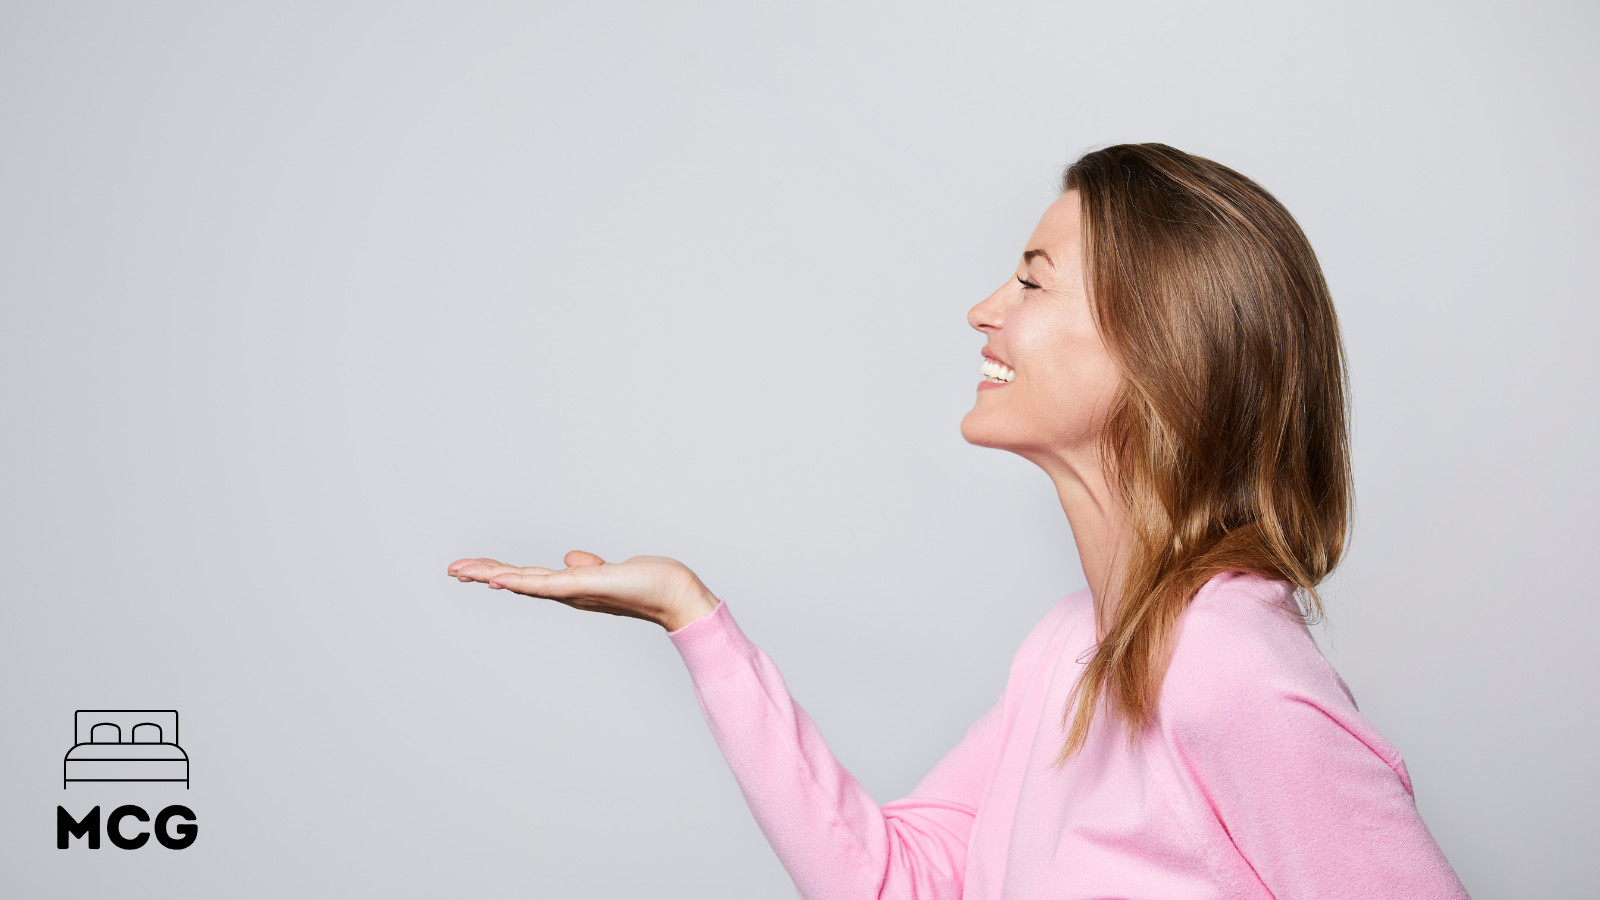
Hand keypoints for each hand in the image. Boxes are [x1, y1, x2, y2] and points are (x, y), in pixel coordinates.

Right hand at [446, 550, 719, 631]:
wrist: (674, 593)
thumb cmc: (647, 583)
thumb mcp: (610, 571)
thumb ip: (586, 567)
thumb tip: (571, 558)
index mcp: (570, 587)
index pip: (527, 578)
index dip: (499, 573)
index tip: (472, 570)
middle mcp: (567, 592)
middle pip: (517, 581)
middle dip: (483, 575)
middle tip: (451, 570)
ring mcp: (574, 591)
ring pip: (524, 582)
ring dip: (491, 575)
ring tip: (463, 571)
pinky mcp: (585, 586)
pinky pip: (546, 584)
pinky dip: (521, 582)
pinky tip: (500, 579)